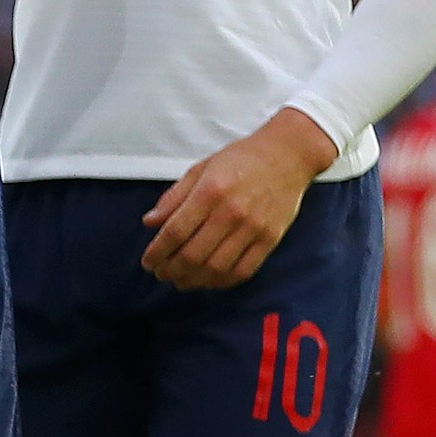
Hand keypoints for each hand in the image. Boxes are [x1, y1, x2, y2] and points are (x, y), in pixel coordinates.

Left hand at [142, 107, 337, 289]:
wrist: (287, 155)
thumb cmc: (241, 159)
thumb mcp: (201, 168)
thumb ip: (174, 197)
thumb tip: (150, 222)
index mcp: (210, 191)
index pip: (175, 232)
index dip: (157, 252)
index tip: (147, 262)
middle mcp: (231, 212)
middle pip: (193, 255)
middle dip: (171, 270)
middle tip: (161, 274)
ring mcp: (253, 228)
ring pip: (216, 268)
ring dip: (193, 280)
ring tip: (181, 280)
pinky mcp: (270, 239)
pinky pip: (243, 270)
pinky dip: (222, 281)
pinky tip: (209, 280)